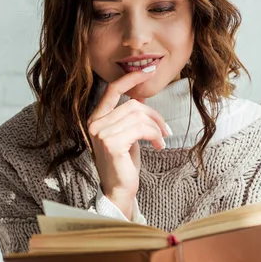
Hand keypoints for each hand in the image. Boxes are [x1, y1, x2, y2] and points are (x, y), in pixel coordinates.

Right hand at [87, 69, 168, 218]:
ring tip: (161, 140)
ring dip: (156, 128)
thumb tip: (141, 95)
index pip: (112, 90)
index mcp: (96, 118)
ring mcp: (101, 134)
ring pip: (139, 117)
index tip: (148, 72)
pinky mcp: (111, 144)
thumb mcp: (128, 134)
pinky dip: (154, 136)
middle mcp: (95, 124)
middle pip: (133, 105)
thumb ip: (130, 115)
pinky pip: (141, 130)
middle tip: (165, 130)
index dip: (130, 78)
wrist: (119, 189)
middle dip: (154, 116)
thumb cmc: (123, 162)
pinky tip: (158, 145)